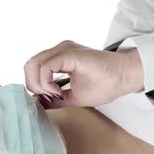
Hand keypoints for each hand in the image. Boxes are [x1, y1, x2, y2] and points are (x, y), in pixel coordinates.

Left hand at [24, 40, 143, 108]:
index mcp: (60, 58)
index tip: (52, 99)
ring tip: (54, 94)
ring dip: (38, 84)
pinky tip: (57, 91)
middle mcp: (59, 50)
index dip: (36, 86)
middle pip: (29, 65)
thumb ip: (55, 99)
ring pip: (33, 64)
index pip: (34, 69)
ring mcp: (63, 49)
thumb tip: (39, 103)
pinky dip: (46, 82)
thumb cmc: (106, 85)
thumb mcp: (73, 97)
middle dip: (33, 85)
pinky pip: (45, 66)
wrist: (124, 77)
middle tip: (50, 97)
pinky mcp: (68, 53)